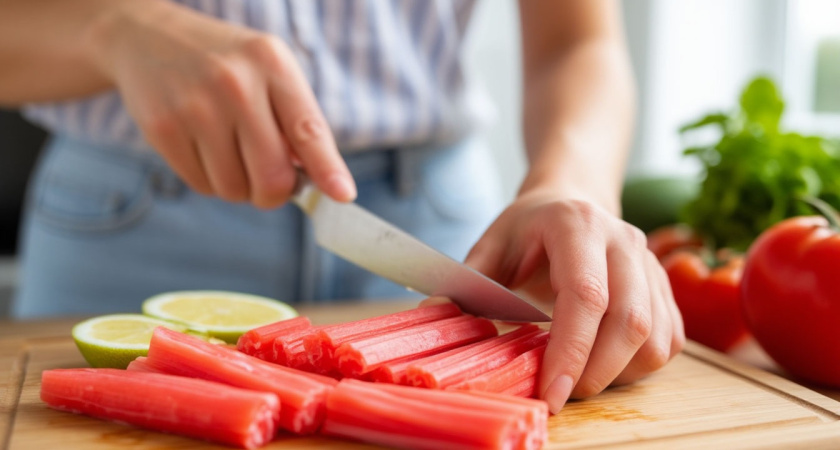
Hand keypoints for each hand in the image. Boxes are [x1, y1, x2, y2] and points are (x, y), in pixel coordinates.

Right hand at [89, 1, 354, 206]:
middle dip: (276, 192)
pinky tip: (205, 150)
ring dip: (240, 187)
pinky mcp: (163, 129)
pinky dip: (211, 181)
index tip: (343, 195)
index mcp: (271, 64)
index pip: (308, 129)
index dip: (327, 169)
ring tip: (232, 153)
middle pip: (272, 175)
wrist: (147, 38)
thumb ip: (296, 120)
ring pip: (236, 188)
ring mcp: (195, 107)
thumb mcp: (268, 70)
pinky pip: (202, 186)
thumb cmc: (225, 64)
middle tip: (272, 184)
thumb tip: (317, 180)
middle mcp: (234, 83)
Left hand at [466, 189, 684, 412]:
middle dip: (595, 372)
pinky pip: (669, 341)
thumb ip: (468, 280)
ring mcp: (651, 264)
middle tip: (561, 394)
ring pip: (655, 336)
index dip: (571, 350)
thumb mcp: (492, 243)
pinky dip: (640, 366)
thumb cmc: (529, 228)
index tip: (551, 391)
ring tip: (579, 378)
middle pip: (629, 321)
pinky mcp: (665, 288)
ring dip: (619, 373)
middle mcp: (624, 241)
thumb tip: (434, 315)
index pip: (586, 295)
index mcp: (577, 226)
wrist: (573, 200)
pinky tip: (606, 365)